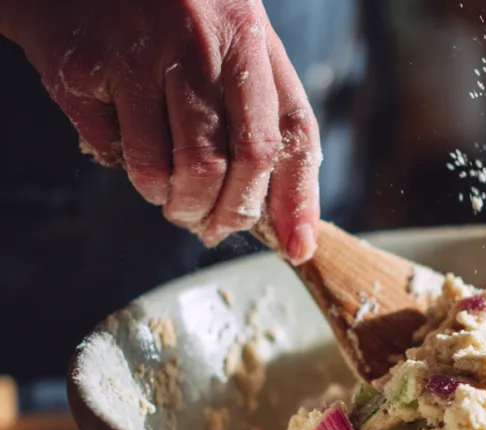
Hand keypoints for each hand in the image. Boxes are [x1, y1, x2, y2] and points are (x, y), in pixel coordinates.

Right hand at [0, 0, 320, 263]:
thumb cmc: (168, 13)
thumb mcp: (231, 40)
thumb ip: (263, 112)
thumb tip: (287, 218)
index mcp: (247, 35)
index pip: (291, 132)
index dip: (297, 199)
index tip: (296, 247)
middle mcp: (200, 40)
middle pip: (235, 162)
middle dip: (226, 213)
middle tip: (209, 226)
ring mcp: (138, 50)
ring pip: (172, 169)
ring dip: (172, 201)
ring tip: (166, 194)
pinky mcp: (85, 67)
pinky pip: (114, 152)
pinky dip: (122, 166)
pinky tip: (122, 140)